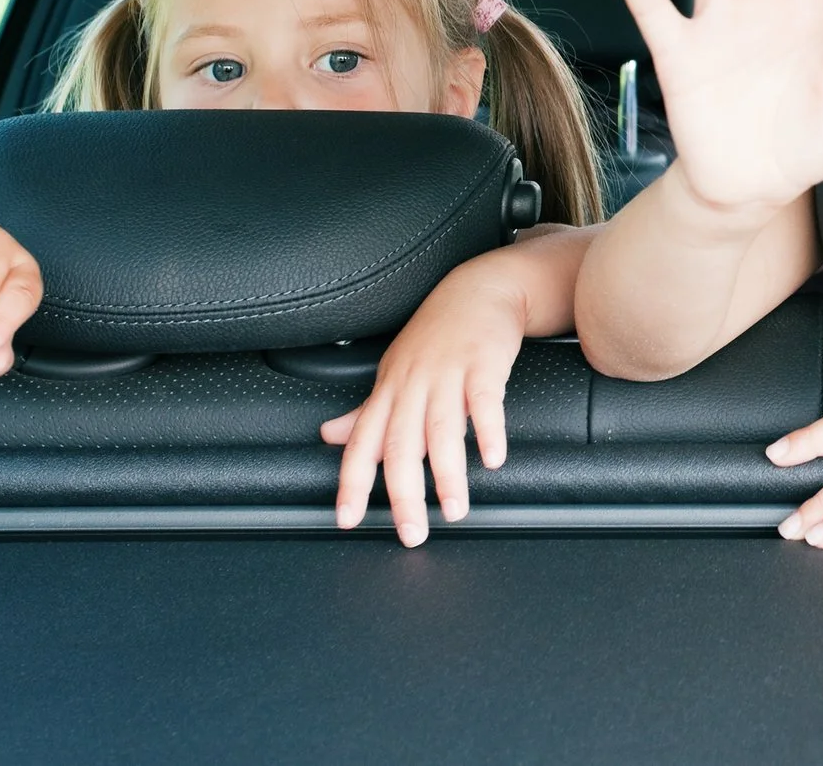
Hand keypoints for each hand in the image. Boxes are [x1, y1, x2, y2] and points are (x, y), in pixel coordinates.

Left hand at [320, 257, 528, 545]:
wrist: (479, 289)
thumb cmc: (436, 334)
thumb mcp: (394, 371)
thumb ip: (365, 411)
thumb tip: (330, 437)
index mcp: (389, 391)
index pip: (362, 443)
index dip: (351, 482)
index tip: (347, 519)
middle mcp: (413, 384)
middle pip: (401, 445)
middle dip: (403, 494)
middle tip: (412, 532)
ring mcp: (448, 373)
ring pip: (442, 429)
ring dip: (447, 474)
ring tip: (455, 509)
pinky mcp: (484, 364)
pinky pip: (485, 401)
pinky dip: (488, 431)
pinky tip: (493, 459)